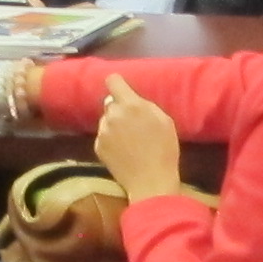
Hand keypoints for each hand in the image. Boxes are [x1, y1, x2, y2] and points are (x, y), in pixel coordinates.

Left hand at [92, 73, 185, 198]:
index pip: (113, 81)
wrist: (150, 180)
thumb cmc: (164, 150)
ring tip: (129, 141)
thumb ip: (145, 106)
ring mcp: (103, 131)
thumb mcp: (164, 121)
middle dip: (120, 109)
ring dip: (114, 125)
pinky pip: (103, 136)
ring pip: (106, 120)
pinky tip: (123, 151)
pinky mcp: (98, 146)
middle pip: (110, 102)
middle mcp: (112, 115)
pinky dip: (110, 141)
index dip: (117, 83)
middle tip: (133, 124)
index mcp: (130, 105)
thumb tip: (132, 99)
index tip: (121, 89)